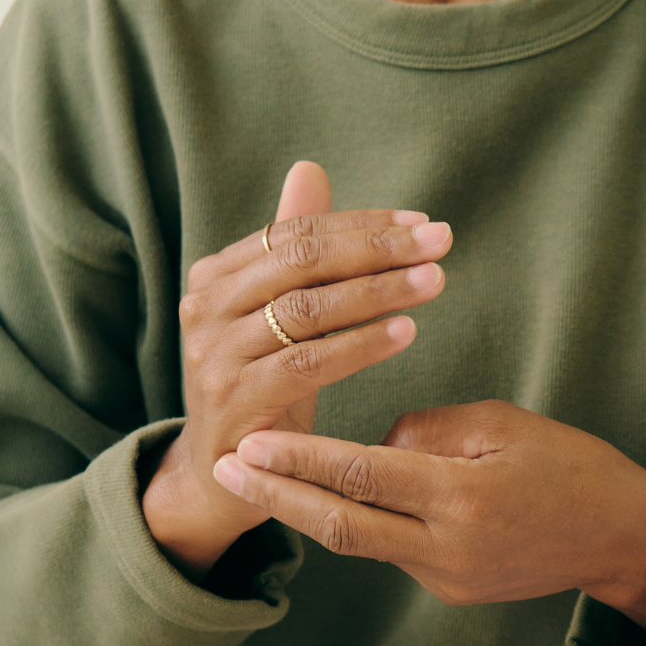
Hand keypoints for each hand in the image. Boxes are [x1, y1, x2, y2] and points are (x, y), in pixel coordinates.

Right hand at [143, 161, 452, 578]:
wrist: (222, 476)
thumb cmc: (261, 385)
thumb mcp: (276, 314)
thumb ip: (292, 247)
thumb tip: (310, 169)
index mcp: (215, 276)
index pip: (296, 233)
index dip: (363, 224)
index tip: (423, 222)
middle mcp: (206, 307)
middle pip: (302, 262)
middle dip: (378, 248)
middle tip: (440, 241)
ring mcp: (215, 355)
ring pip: (307, 310)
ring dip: (378, 291)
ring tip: (434, 281)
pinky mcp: (236, 402)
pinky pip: (308, 364)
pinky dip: (360, 345)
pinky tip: (406, 333)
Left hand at [212, 400, 645, 640]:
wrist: (621, 537)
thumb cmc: (571, 465)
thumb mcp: (506, 423)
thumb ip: (431, 430)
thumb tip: (377, 440)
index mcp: (464, 497)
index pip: (363, 474)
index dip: (301, 458)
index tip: (251, 441)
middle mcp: (447, 547)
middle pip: (340, 523)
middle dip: (277, 494)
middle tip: (224, 467)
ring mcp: (446, 577)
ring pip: (359, 538)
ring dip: (307, 507)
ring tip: (259, 475)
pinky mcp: (450, 590)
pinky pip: (392, 547)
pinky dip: (361, 517)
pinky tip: (334, 491)